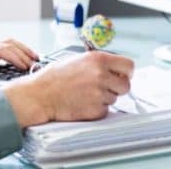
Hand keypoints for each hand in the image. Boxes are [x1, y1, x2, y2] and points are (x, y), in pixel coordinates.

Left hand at [0, 39, 38, 88]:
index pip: (2, 50)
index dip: (15, 57)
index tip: (25, 66)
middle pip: (9, 44)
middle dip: (24, 54)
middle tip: (35, 65)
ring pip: (10, 43)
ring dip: (23, 50)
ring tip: (36, 59)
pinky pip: (8, 47)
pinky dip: (19, 51)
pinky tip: (25, 58)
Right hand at [3, 51, 134, 126]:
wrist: (40, 95)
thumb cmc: (55, 77)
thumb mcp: (78, 59)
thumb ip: (99, 63)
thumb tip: (114, 68)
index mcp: (98, 59)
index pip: (129, 65)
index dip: (126, 72)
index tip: (122, 75)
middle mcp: (101, 75)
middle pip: (126, 85)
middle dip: (117, 87)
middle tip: (104, 87)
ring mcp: (99, 93)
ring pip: (114, 98)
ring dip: (104, 98)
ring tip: (85, 94)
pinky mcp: (95, 110)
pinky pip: (105, 110)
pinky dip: (96, 109)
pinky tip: (83, 102)